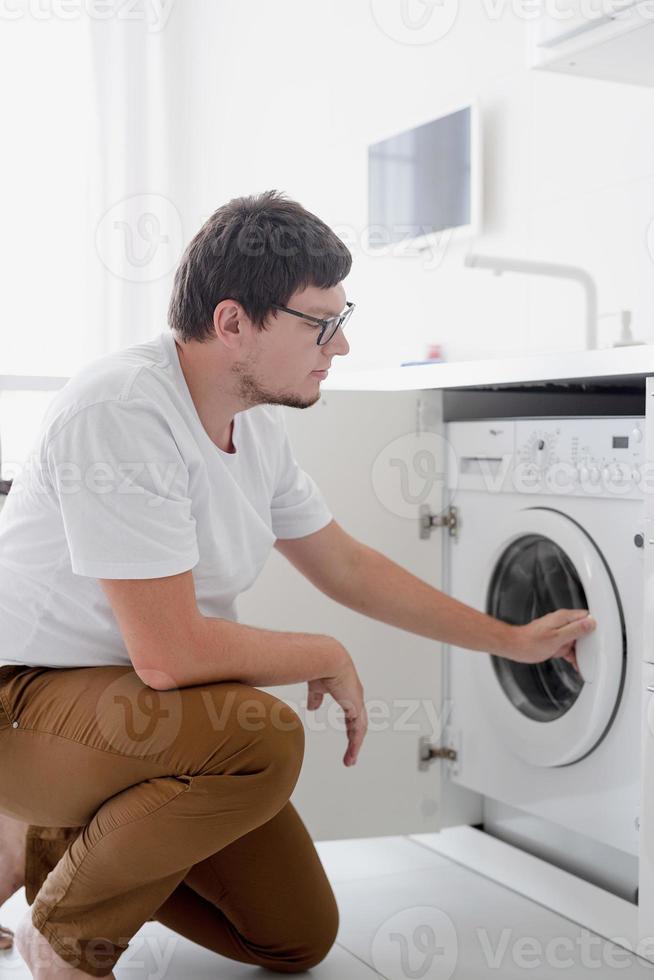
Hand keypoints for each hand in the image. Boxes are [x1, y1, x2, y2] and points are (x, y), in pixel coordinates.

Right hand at [306, 650, 367, 766]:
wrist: (326, 658)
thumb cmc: (320, 667)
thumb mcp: (317, 687)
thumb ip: (316, 697)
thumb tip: (313, 708)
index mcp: (348, 693)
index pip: (352, 715)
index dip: (350, 727)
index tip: (348, 736)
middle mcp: (356, 698)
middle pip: (358, 725)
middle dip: (354, 740)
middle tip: (351, 755)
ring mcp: (357, 702)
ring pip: (360, 729)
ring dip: (355, 745)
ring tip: (350, 760)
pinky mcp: (355, 706)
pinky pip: (358, 729)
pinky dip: (356, 742)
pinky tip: (353, 751)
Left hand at [506, 608, 595, 671]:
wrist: (515, 647)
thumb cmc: (530, 643)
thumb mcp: (557, 638)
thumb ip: (575, 630)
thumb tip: (590, 624)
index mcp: (563, 618)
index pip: (586, 617)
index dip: (594, 627)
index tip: (598, 638)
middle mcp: (561, 622)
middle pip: (582, 629)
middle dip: (586, 642)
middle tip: (588, 653)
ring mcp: (558, 630)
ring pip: (575, 639)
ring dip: (579, 650)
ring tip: (580, 661)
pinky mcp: (554, 638)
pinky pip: (567, 645)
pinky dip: (571, 654)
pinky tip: (573, 662)